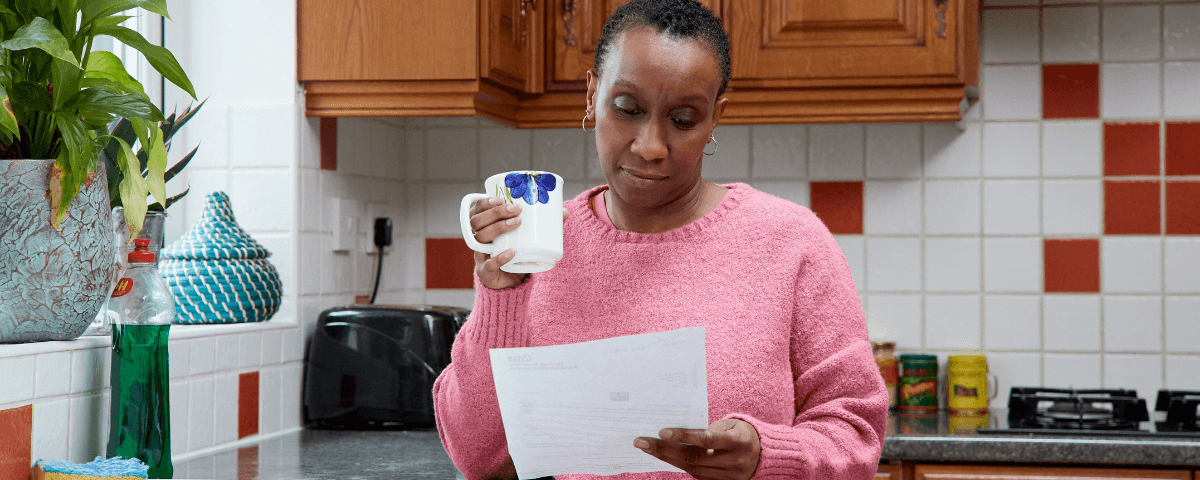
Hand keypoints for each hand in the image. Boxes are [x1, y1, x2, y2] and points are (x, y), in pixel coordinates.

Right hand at [468, 198, 570, 289]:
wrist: (510, 283)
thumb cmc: (517, 254)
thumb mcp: (527, 237)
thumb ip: (543, 224)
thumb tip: (565, 212)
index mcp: (484, 228)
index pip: (476, 210)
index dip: (485, 203)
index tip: (501, 199)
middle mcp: (478, 239)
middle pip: (477, 221)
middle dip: (496, 212)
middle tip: (517, 209)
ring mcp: (480, 256)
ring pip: (481, 238)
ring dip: (498, 227)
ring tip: (517, 223)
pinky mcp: (485, 272)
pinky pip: (488, 264)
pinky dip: (500, 257)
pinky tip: (512, 251)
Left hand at [634, 419, 760, 479]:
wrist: (764, 455)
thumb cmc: (742, 433)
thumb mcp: (732, 424)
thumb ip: (709, 428)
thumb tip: (678, 431)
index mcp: (738, 441)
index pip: (707, 440)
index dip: (684, 436)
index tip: (662, 431)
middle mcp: (733, 461)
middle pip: (693, 458)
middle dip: (664, 450)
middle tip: (642, 442)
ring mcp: (727, 476)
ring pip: (691, 469)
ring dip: (666, 458)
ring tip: (647, 448)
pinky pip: (695, 475)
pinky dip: (678, 464)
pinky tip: (663, 455)